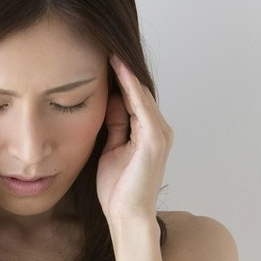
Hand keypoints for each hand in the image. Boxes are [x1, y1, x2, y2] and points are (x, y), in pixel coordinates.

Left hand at [96, 55, 173, 223]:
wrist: (127, 215)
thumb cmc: (118, 188)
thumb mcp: (111, 148)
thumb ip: (114, 125)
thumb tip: (107, 100)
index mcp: (147, 131)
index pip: (133, 97)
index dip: (119, 77)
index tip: (101, 57)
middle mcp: (158, 128)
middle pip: (138, 91)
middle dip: (123, 69)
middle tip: (104, 44)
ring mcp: (159, 133)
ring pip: (141, 94)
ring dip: (126, 72)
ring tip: (110, 50)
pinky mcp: (154, 140)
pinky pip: (141, 106)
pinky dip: (130, 87)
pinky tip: (118, 71)